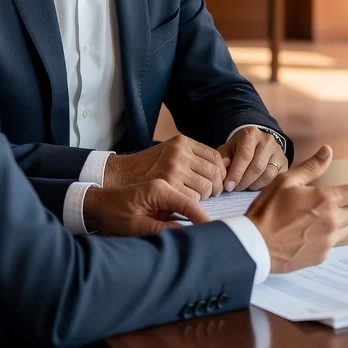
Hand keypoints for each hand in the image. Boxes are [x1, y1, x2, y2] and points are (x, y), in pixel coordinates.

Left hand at [83, 179, 209, 236]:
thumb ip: (164, 230)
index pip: (189, 203)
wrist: (98, 205)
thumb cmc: (113, 214)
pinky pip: (183, 204)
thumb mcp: (137, 227)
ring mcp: (165, 189)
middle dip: (203, 216)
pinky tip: (194, 226)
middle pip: (194, 198)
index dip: (203, 218)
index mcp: (160, 189)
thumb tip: (188, 235)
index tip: (215, 230)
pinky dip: (189, 214)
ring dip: (198, 215)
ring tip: (207, 232)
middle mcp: (166, 186)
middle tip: (213, 235)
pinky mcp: (163, 196)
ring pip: (191, 201)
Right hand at [103, 136, 226, 199]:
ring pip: (206, 188)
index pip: (216, 157)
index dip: (220, 172)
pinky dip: (192, 205)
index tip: (217, 182)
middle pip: (215, 173)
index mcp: (183, 142)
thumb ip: (194, 158)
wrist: (121, 177)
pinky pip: (193, 199)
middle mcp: (180, 152)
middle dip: (215, 187)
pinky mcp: (168, 184)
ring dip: (203, 197)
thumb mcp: (171, 154)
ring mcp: (174, 167)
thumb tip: (226, 166)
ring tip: (193, 198)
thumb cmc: (149, 169)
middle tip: (209, 194)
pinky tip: (183, 204)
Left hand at [218, 127, 287, 191]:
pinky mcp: (284, 162)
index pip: (245, 155)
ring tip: (244, 187)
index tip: (228, 186)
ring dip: (253, 185)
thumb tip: (223, 173)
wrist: (256, 144)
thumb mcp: (227, 150)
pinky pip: (275, 179)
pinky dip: (263, 186)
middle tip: (235, 189)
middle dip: (243, 181)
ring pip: (267, 175)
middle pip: (257, 166)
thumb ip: (223, 159)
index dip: (236, 173)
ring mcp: (278, 151)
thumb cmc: (238, 149)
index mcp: (251, 134)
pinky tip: (254, 186)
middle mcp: (267, 140)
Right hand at [247, 145, 347, 272]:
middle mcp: (332, 221)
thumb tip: (327, 151)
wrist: (255, 246)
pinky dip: (328, 234)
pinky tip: (312, 231)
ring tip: (326, 214)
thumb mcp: (287, 181)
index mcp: (326, 200)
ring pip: (346, 227)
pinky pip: (332, 242)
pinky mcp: (322, 255)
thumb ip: (311, 167)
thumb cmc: (268, 211)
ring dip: (343, 218)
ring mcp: (328, 241)